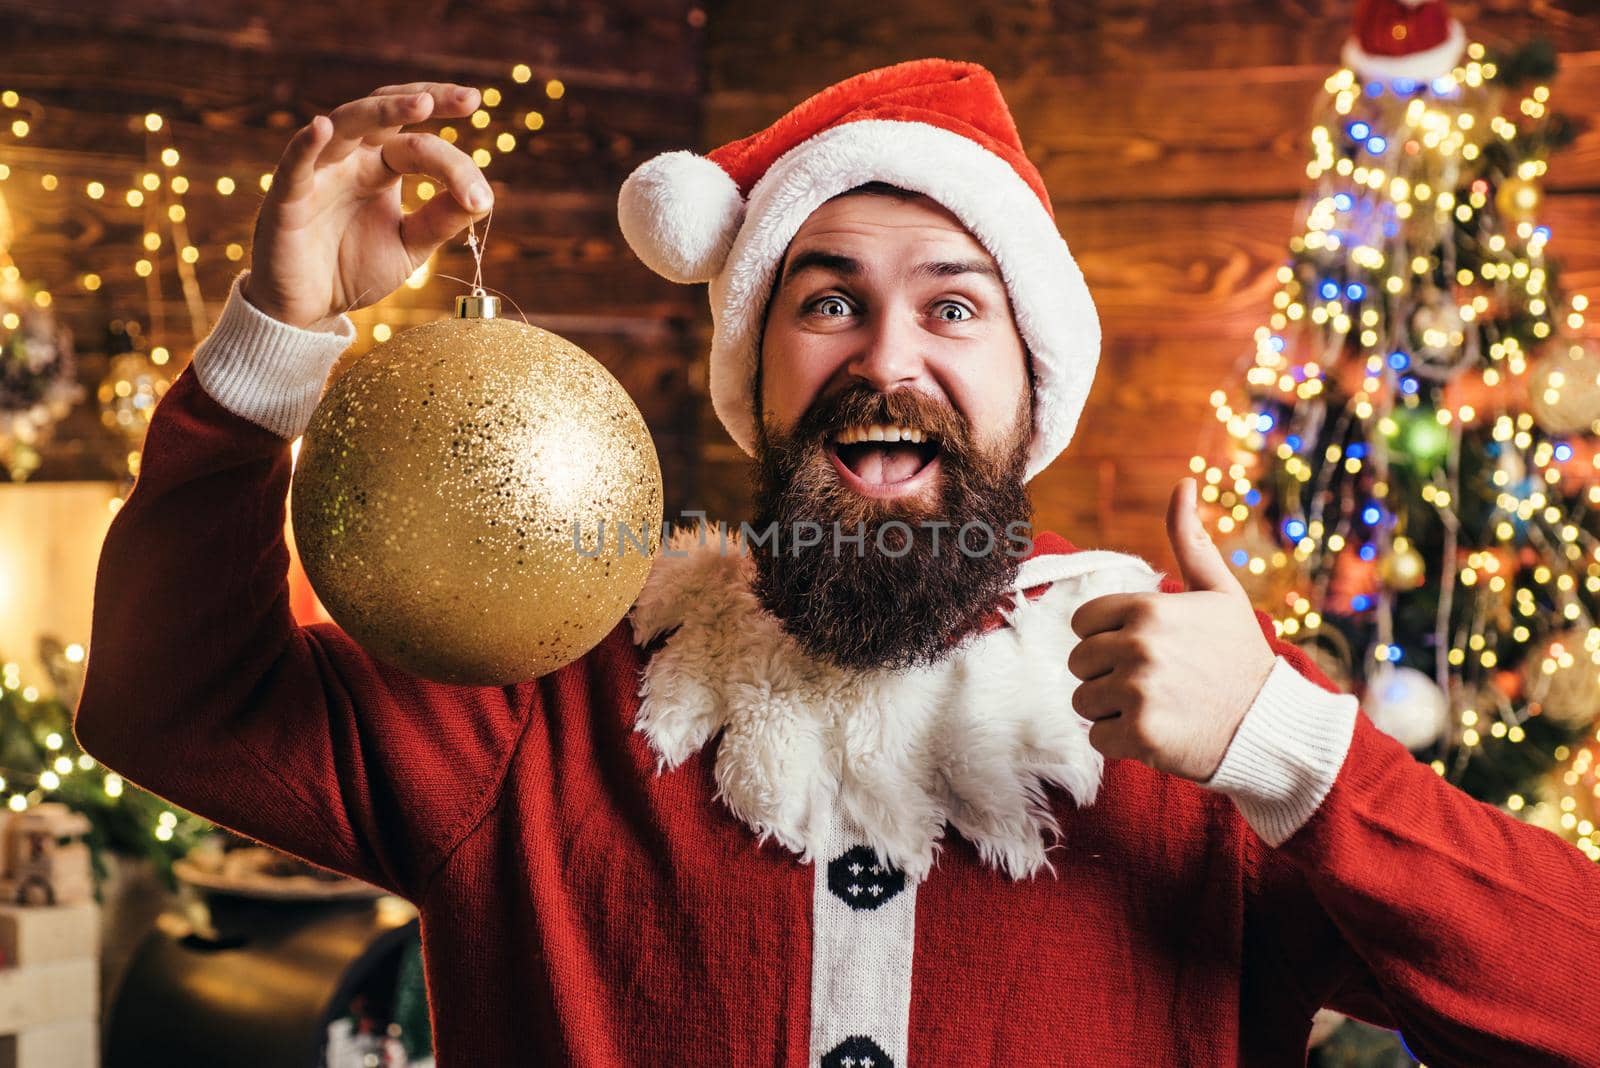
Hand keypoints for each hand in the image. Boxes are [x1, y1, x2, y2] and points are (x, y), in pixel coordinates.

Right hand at [242, 82, 493, 329]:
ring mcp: (318, 172)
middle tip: (469, 98)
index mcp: (381, 167)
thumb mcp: (409, 246)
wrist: (308, 308)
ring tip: (423, 104)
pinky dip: (306, 144)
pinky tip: (322, 127)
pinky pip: (294, 164)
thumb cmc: (353, 269)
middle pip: (385, 114)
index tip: (482, 198)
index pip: (420, 146)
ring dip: (382, 111)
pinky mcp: (287, 197)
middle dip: (426, 99)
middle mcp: (351, 159)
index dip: (455, 162)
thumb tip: (484, 198)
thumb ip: (440, 220)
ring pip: (346, 124)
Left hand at [1067, 477, 1276, 780]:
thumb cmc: (1239, 655)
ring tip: (1157, 706)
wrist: (1269, 725)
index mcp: (1148, 608)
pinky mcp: (1139, 735)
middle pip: (1079, 662)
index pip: (1083, 622)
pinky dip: (1120, 741)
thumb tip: (1184, 483)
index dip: (1107, 637)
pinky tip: (1158, 732)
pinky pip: (1096, 736)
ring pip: (1083, 701)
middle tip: (1154, 682)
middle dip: (1107, 674)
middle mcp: (1138, 646)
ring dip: (1112, 709)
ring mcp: (1137, 692)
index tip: (1142, 649)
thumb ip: (1189, 540)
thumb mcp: (1219, 591)